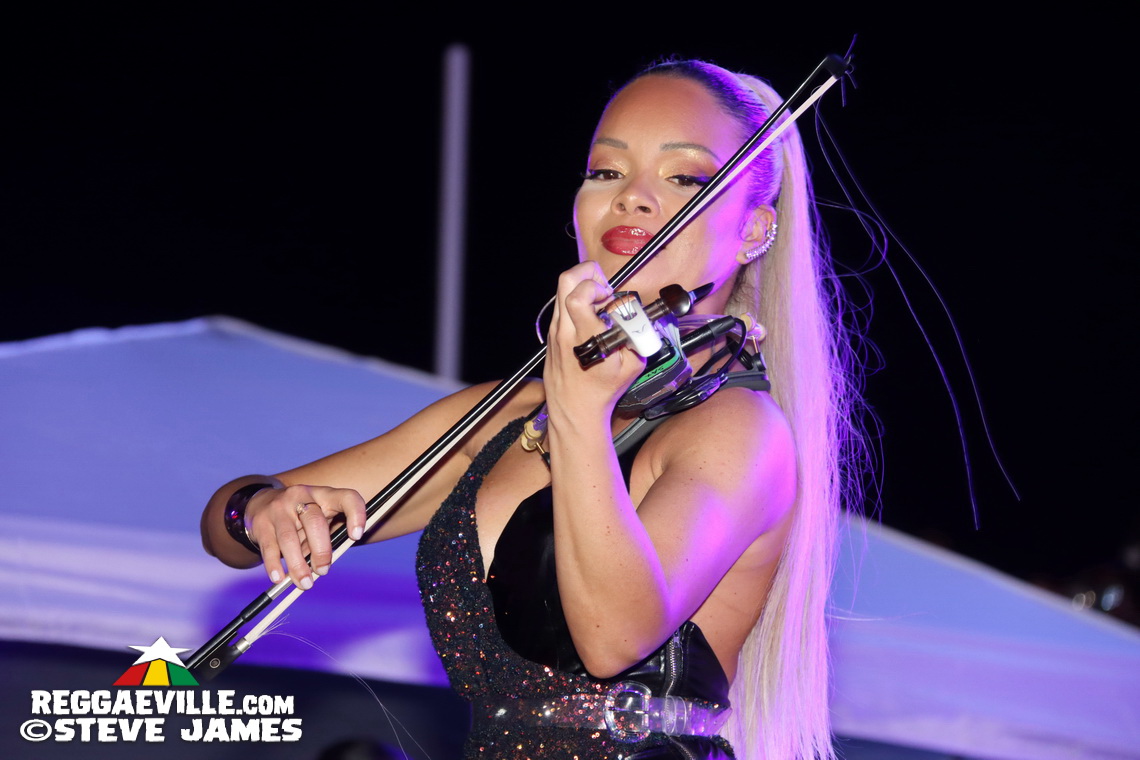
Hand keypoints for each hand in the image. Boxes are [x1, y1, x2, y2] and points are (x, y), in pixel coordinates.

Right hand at [244, 484, 366, 586]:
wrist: (262, 503)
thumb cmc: (302, 517)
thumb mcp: (319, 517)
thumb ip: (328, 536)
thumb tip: (325, 566)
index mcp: (324, 494)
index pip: (347, 497)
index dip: (356, 514)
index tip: (356, 536)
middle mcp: (302, 496)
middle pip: (315, 522)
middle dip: (321, 550)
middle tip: (323, 571)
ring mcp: (279, 508)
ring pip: (289, 538)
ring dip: (298, 565)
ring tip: (305, 583)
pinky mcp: (261, 523)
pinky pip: (269, 547)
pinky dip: (274, 565)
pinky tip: (279, 578)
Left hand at [544, 261, 646, 428]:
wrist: (575, 410)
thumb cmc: (601, 391)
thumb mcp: (632, 366)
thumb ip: (638, 337)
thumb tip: (641, 317)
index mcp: (585, 336)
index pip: (579, 296)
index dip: (598, 287)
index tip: (612, 299)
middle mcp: (565, 330)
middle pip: (566, 281)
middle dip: (588, 273)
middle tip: (604, 288)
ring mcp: (555, 331)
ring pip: (561, 291)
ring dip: (582, 287)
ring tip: (599, 303)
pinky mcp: (551, 335)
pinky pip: (561, 306)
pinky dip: (576, 302)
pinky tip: (590, 317)